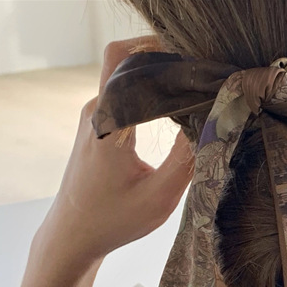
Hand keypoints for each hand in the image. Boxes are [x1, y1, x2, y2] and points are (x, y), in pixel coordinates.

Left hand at [18, 36, 195, 286]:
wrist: (73, 235)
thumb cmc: (113, 221)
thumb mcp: (158, 197)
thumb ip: (186, 159)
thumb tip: (213, 124)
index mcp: (108, 122)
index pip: (129, 59)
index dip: (163, 50)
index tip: (197, 65)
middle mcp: (97, 110)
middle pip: (130, 59)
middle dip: (166, 59)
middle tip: (202, 76)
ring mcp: (94, 115)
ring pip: (128, 76)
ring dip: (158, 77)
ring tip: (192, 90)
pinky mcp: (98, 125)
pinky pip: (125, 93)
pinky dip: (149, 92)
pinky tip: (173, 106)